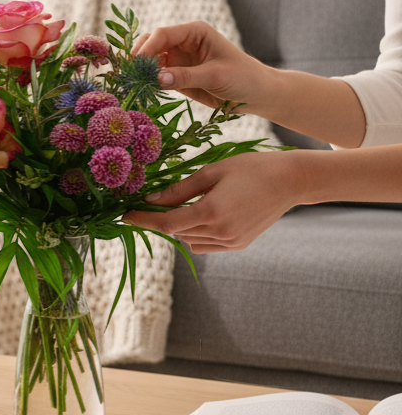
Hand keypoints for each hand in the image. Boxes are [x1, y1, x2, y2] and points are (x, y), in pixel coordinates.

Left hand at [123, 153, 299, 252]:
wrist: (290, 181)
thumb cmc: (250, 168)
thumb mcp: (211, 172)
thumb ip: (179, 190)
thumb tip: (150, 200)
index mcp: (211, 212)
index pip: (166, 223)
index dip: (143, 219)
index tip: (125, 214)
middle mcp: (220, 232)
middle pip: (176, 233)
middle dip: (158, 220)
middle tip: (146, 205)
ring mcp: (231, 242)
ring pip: (189, 241)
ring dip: (178, 227)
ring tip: (176, 206)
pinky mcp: (238, 245)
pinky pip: (206, 245)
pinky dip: (195, 233)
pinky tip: (198, 215)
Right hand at [133, 21, 267, 110]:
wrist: (256, 94)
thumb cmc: (243, 77)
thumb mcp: (216, 76)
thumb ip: (186, 76)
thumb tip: (156, 79)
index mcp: (195, 32)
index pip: (164, 34)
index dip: (148, 47)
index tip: (137, 64)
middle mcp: (183, 42)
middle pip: (152, 43)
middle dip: (140, 56)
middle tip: (132, 74)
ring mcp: (179, 59)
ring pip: (150, 60)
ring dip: (142, 70)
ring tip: (136, 84)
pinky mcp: (177, 76)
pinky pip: (157, 76)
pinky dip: (148, 82)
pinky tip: (143, 90)